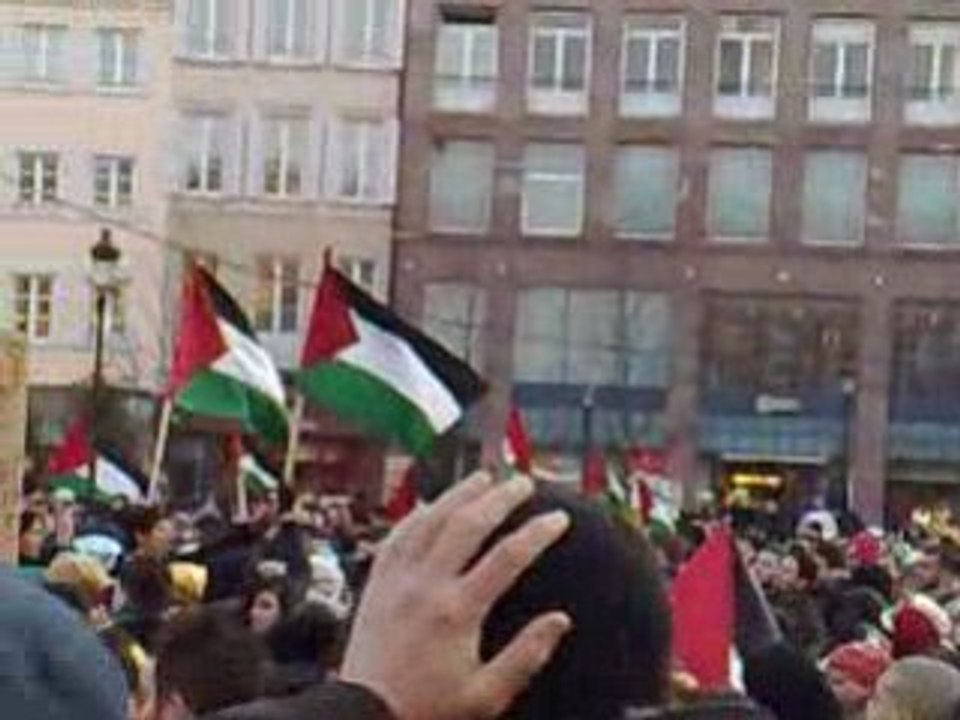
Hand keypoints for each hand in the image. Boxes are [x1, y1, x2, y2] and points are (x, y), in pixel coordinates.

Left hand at [341, 472, 572, 719]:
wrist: (363, 717)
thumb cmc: (426, 710)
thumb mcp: (486, 696)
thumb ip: (526, 655)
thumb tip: (560, 619)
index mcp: (457, 611)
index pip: (508, 556)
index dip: (537, 532)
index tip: (558, 517)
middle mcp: (426, 585)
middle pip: (468, 523)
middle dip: (500, 497)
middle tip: (524, 482)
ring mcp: (397, 580)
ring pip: (430, 520)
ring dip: (458, 494)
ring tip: (482, 477)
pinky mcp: (376, 584)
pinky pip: (396, 536)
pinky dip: (416, 514)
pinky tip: (430, 504)